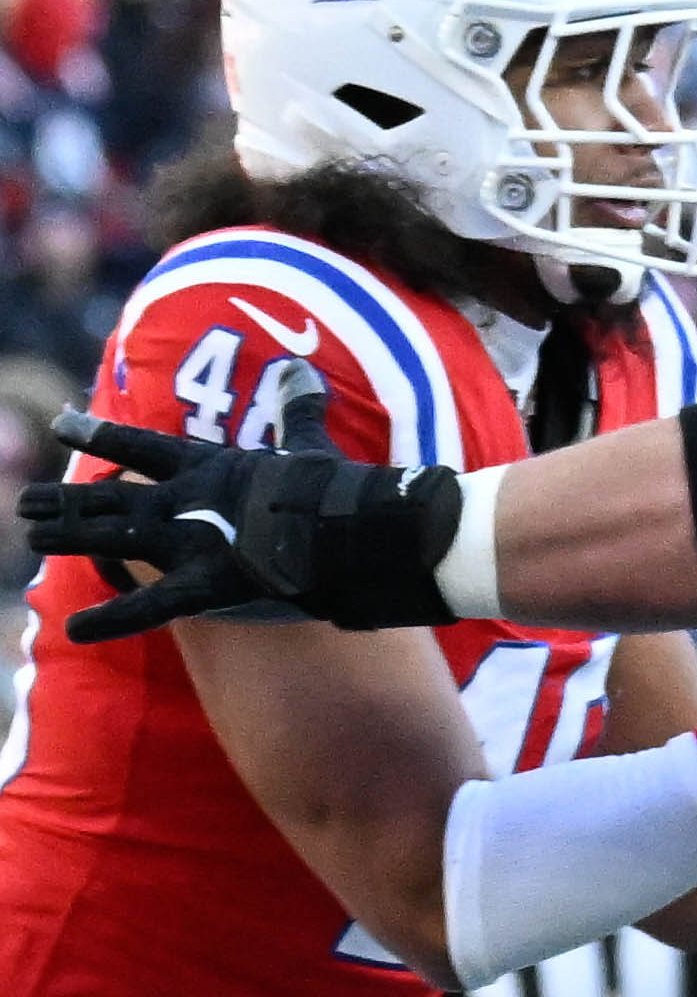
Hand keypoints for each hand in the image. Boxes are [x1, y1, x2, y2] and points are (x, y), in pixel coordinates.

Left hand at [20, 411, 464, 640]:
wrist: (362, 530)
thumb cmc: (342, 488)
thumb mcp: (312, 441)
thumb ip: (298, 408)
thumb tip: (299, 368)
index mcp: (208, 465)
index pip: (138, 445)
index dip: (96, 435)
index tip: (62, 426)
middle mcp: (186, 500)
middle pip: (109, 497)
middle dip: (66, 499)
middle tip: (27, 502)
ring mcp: (192, 541)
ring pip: (110, 538)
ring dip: (68, 537)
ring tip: (33, 536)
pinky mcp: (209, 584)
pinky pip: (150, 606)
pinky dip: (112, 619)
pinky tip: (75, 628)